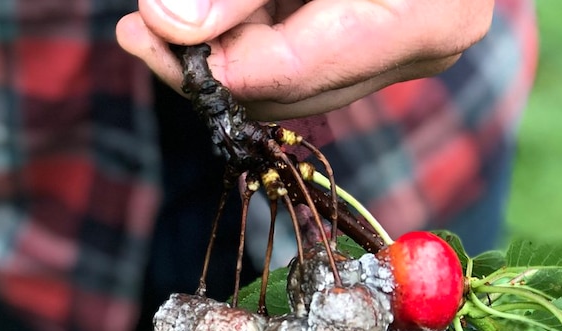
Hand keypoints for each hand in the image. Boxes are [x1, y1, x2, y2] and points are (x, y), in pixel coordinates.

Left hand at [115, 0, 492, 119]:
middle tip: (142, 26)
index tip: (145, 33)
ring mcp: (403, 50)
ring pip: (288, 79)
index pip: (291, 71)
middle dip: (207, 61)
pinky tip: (214, 11)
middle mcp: (419, 50)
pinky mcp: (384, 39)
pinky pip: (305, 55)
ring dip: (224, 47)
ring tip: (167, 10)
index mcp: (418, 20)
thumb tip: (169, 22)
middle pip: (286, 89)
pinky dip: (252, 33)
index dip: (209, 64)